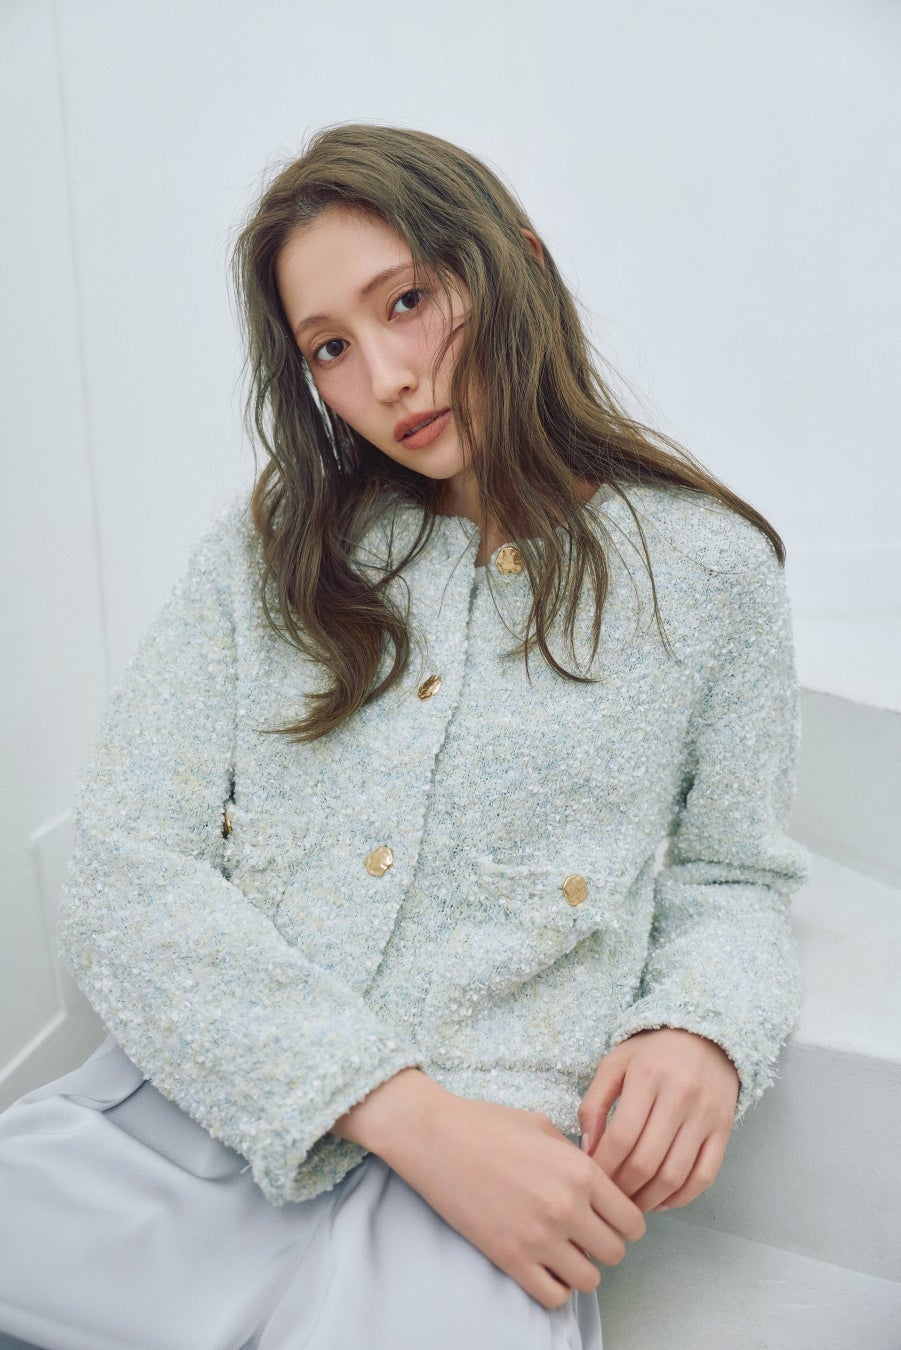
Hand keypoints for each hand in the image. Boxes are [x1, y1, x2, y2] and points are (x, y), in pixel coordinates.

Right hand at [365, 1083, 645, 1309]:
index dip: (626, 1222)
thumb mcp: (545, 1127)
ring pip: (590, 1279)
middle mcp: (567, 1206)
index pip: (632, 1220)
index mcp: (581, 1170)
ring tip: (564, 1250)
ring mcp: (539, 1236)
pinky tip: (544, 1265)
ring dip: (581, 1267)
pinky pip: (554, 1296)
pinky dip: (555, 1287)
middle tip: (586, 1233)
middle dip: (606, 1244)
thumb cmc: (488, 1124)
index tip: (611, 1219)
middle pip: (616, 1253)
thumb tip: (599, 1184)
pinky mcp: (510, 1258)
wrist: (436, 1137)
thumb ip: (577, 1158)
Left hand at [578, 1028, 739, 1213]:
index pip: (621, 1137)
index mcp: (647, 1076)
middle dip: (623, 1188)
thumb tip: (588, 1150)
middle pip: (647, 1161)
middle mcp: (680, 1096)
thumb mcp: (615, 1064)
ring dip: (649, 1199)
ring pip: (675, 1175)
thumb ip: (594, 1104)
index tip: (592, 1180)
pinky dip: (681, 1197)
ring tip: (631, 1203)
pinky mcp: (724, 1129)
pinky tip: (661, 1200)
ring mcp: (705, 1115)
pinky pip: (704, 1176)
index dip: (603, 1167)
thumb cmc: (652, 1053)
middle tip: (609, 1197)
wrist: (705, 1036)